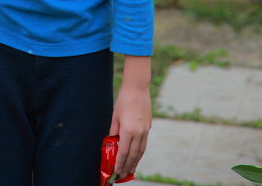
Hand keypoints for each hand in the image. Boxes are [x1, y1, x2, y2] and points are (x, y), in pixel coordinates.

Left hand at [109, 57, 151, 177]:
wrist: (138, 87)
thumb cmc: (124, 99)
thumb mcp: (115, 115)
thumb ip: (114, 130)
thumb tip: (113, 141)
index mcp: (129, 130)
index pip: (124, 151)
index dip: (120, 163)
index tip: (116, 171)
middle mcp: (139, 132)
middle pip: (134, 154)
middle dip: (128, 166)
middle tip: (123, 175)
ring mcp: (145, 130)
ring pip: (141, 150)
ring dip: (136, 161)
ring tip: (131, 169)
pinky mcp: (148, 126)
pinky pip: (144, 143)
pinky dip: (140, 151)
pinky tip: (137, 155)